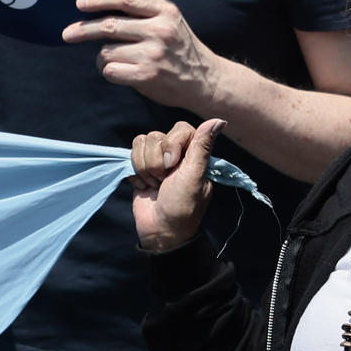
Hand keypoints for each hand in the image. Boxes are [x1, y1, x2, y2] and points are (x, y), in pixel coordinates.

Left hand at [63, 0, 218, 109]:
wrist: (204, 80)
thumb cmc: (180, 48)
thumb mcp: (171, 21)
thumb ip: (144, 12)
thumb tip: (100, 7)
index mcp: (166, 11)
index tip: (81, 3)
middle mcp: (160, 30)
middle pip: (110, 25)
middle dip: (83, 30)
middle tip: (67, 34)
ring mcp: (153, 53)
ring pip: (107, 51)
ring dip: (104, 57)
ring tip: (117, 60)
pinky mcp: (146, 75)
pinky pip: (110, 70)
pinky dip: (110, 72)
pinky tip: (122, 72)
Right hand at [130, 119, 225, 251]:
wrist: (160, 231)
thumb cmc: (183, 206)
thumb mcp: (195, 176)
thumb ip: (202, 147)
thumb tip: (220, 120)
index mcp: (194, 152)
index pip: (180, 128)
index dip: (172, 145)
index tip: (173, 167)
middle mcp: (176, 152)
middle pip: (156, 136)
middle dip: (157, 162)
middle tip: (164, 181)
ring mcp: (156, 159)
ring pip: (141, 143)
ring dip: (145, 169)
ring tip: (155, 185)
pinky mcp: (140, 168)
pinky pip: (130, 155)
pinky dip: (135, 174)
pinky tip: (145, 187)